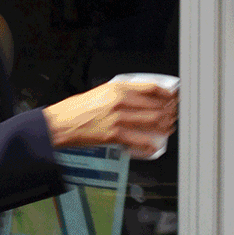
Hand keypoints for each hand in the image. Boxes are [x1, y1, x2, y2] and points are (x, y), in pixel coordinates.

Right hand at [44, 81, 178, 156]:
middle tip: (172, 116)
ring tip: (166, 129)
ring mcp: (118, 119)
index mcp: (117, 88)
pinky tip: (153, 146)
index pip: (151, 88)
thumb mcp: (101, 92)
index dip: (166, 93)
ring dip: (163, 127)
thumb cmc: (77, 109)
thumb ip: (121, 93)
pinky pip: (139, 141)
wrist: (61, 124)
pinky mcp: (114, 135)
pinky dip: (149, 145)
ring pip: (151, 122)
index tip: (172, 97)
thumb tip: (142, 97)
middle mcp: (120, 102)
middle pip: (156, 106)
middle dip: (169, 112)